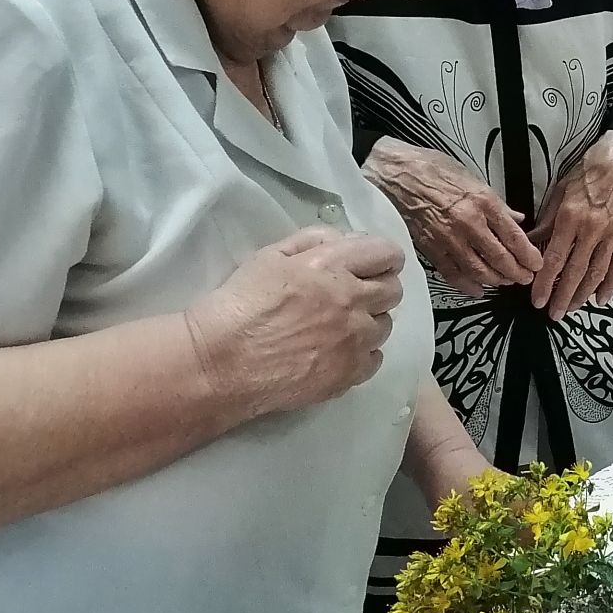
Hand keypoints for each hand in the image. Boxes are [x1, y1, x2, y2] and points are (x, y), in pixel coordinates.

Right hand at [184, 228, 404, 419]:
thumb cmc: (239, 304)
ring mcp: (355, 340)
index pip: (386, 254)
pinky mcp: (350, 373)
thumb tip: (343, 240)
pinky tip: (337, 353)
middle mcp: (353, 301)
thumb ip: (311, 241)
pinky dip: (362, 355)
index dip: (383, 258)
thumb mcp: (269, 256)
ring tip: (340, 328)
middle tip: (355, 296)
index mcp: (333, 267)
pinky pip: (375, 359)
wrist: (220, 362)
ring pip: (385, 326)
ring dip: (369, 323)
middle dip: (379, 289)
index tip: (372, 266)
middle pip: (393, 290)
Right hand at [364, 138, 539, 298]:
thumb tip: (517, 219)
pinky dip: (468, 285)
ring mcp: (449, 238)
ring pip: (479, 270)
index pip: (514, 236)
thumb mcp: (474, 178)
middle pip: (500, 258)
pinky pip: (453, 273)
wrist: (397, 174)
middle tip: (526, 278)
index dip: (528, 255)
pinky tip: (478, 289)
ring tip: (506, 281)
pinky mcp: (431, 248)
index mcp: (484, 202)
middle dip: (517, 272)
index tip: (537, 264)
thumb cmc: (435, 170)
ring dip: (496, 280)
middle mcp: (469, 223)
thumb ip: (498, 204)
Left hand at [529, 131, 612, 320]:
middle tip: (554, 313)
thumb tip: (529, 244)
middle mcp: (592, 230)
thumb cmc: (588, 175)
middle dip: (563, 296)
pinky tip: (601, 297)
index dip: (545, 283)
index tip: (537, 299)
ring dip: (583, 294)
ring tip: (572, 308)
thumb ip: (545, 223)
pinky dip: (610, 284)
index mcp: (570, 219)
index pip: (554, 259)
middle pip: (575, 272)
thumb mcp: (558, 195)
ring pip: (596, 273)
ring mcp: (612, 236)